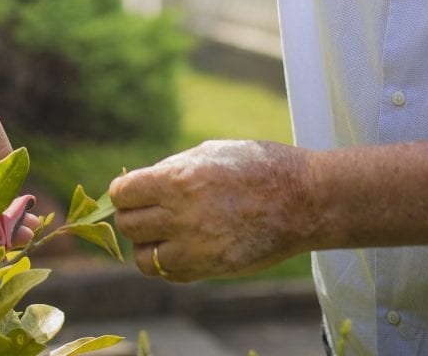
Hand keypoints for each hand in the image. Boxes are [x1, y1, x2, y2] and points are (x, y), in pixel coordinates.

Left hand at [109, 139, 318, 281]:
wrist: (304, 200)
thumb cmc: (257, 167)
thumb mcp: (209, 152)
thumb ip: (169, 170)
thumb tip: (135, 185)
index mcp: (179, 180)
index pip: (123, 194)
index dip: (125, 192)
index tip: (133, 191)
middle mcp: (183, 216)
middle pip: (129, 225)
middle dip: (134, 216)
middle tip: (151, 210)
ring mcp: (197, 247)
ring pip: (144, 258)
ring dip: (148, 245)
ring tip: (164, 232)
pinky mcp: (212, 269)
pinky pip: (170, 274)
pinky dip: (169, 263)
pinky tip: (183, 246)